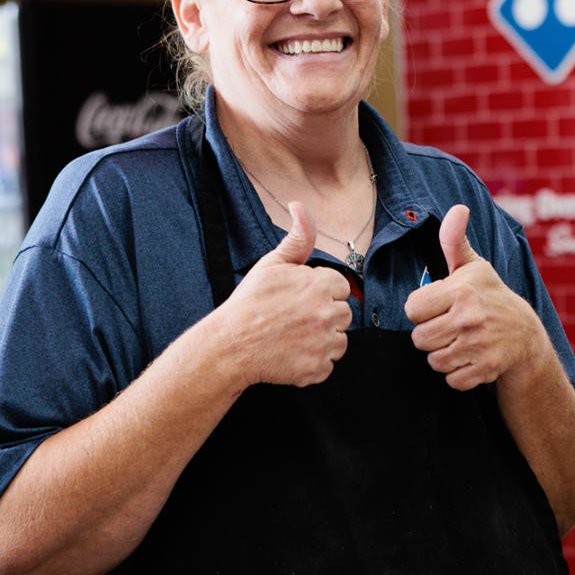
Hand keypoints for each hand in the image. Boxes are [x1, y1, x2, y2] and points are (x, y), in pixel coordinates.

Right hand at [220, 202, 351, 387]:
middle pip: (344, 314)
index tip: (300, 299)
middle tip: (295, 319)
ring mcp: (323, 343)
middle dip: (324, 315)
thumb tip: (299, 205)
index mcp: (319, 285)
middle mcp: (326, 313)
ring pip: (340, 340)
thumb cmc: (250, 303)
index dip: (322, 292)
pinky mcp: (317, 368)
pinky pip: (328, 365)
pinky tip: (293, 354)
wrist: (230, 345)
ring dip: (323, 340)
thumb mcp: (272, 264)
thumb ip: (297, 238)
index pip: (341, 287)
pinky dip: (314, 363)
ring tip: (294, 336)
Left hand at [404, 205, 537, 390]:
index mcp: (461, 291)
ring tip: (459, 341)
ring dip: (442, 355)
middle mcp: (469, 318)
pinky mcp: (485, 370)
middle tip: (448, 327)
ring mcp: (478, 346)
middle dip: (430, 335)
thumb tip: (458, 209)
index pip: (412, 309)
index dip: (422, 310)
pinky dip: (458, 373)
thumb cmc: (490, 297)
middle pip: (419, 339)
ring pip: (433, 361)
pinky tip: (470, 358)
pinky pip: (451, 379)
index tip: (438, 307)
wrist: (525, 335)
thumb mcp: (473, 267)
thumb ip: (454, 241)